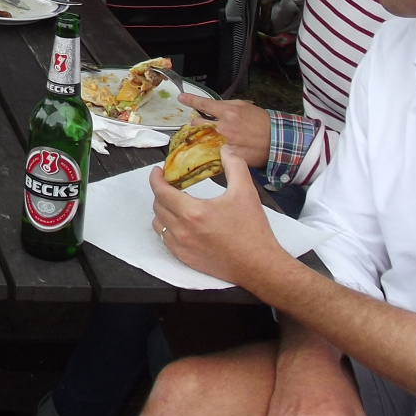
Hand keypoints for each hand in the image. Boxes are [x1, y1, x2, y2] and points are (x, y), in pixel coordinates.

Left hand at [149, 149, 282, 287]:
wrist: (259, 266)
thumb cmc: (252, 230)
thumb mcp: (246, 192)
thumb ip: (234, 165)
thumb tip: (225, 149)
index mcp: (192, 212)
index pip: (161, 191)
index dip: (155, 179)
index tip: (158, 171)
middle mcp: (181, 230)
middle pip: (157, 206)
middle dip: (161, 192)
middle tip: (172, 185)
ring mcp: (181, 247)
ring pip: (158, 224)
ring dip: (162, 210)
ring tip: (176, 203)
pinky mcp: (185, 259)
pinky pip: (165, 240)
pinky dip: (168, 228)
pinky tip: (181, 223)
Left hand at [179, 94, 271, 167]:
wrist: (277, 141)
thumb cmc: (263, 123)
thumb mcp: (245, 107)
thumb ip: (227, 106)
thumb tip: (213, 107)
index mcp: (228, 112)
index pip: (204, 104)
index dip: (190, 100)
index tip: (182, 98)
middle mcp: (223, 127)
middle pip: (197, 123)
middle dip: (197, 122)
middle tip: (202, 124)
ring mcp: (224, 143)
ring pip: (201, 138)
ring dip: (202, 136)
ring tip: (209, 136)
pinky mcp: (228, 156)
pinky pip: (212, 151)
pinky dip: (211, 149)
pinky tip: (216, 148)